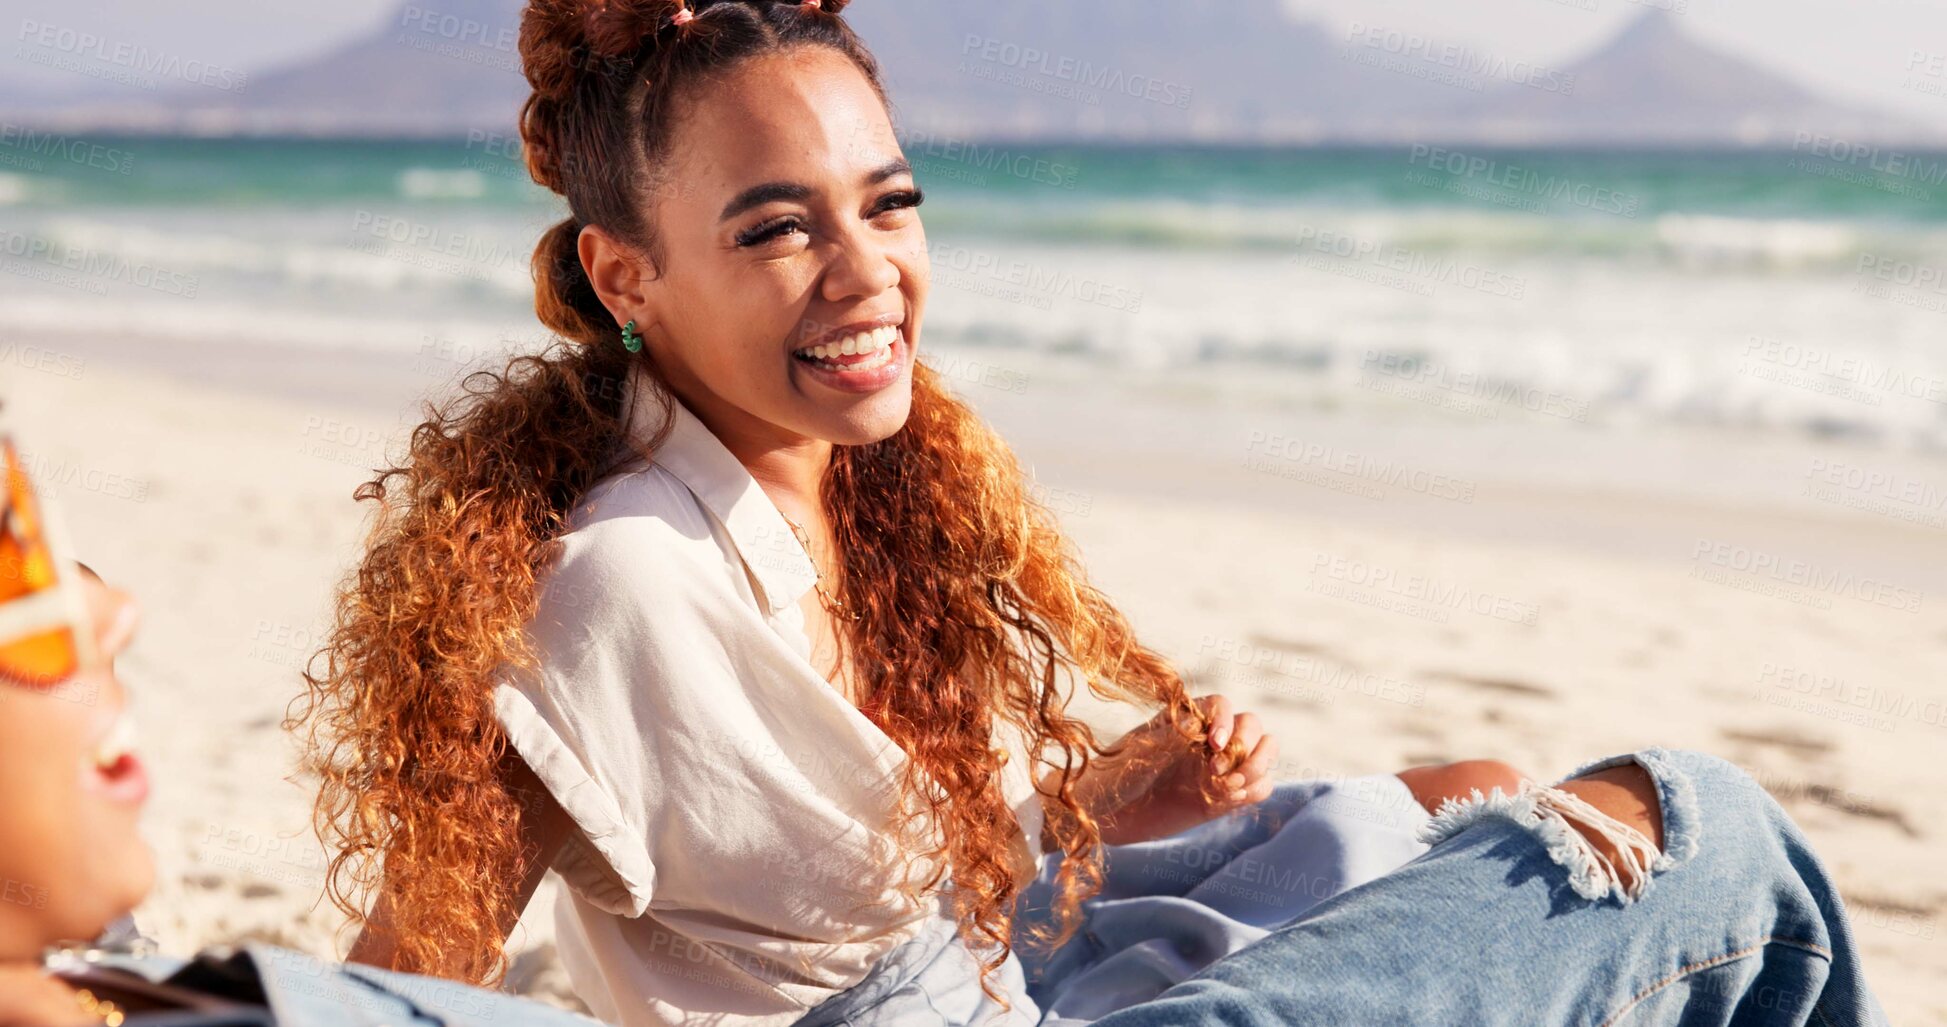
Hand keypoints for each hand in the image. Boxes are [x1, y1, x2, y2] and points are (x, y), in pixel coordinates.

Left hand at [1068, 694, 1278, 845]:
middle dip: (1245, 747)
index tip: (1214, 746)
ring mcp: (1220, 766)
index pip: (1223, 705)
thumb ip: (1171, 735)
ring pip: (1265, 752)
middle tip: (1218, 774)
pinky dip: (1255, 790)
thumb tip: (1198, 720)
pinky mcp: (1226, 795)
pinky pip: (1261, 785)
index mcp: (1186, 719)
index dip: (1226, 721)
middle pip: (1252, 725)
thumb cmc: (1113, 776)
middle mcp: (1207, 738)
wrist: (1105, 815)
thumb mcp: (1140, 752)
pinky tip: (1229, 800)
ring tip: (1229, 787)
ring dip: (1257, 767)